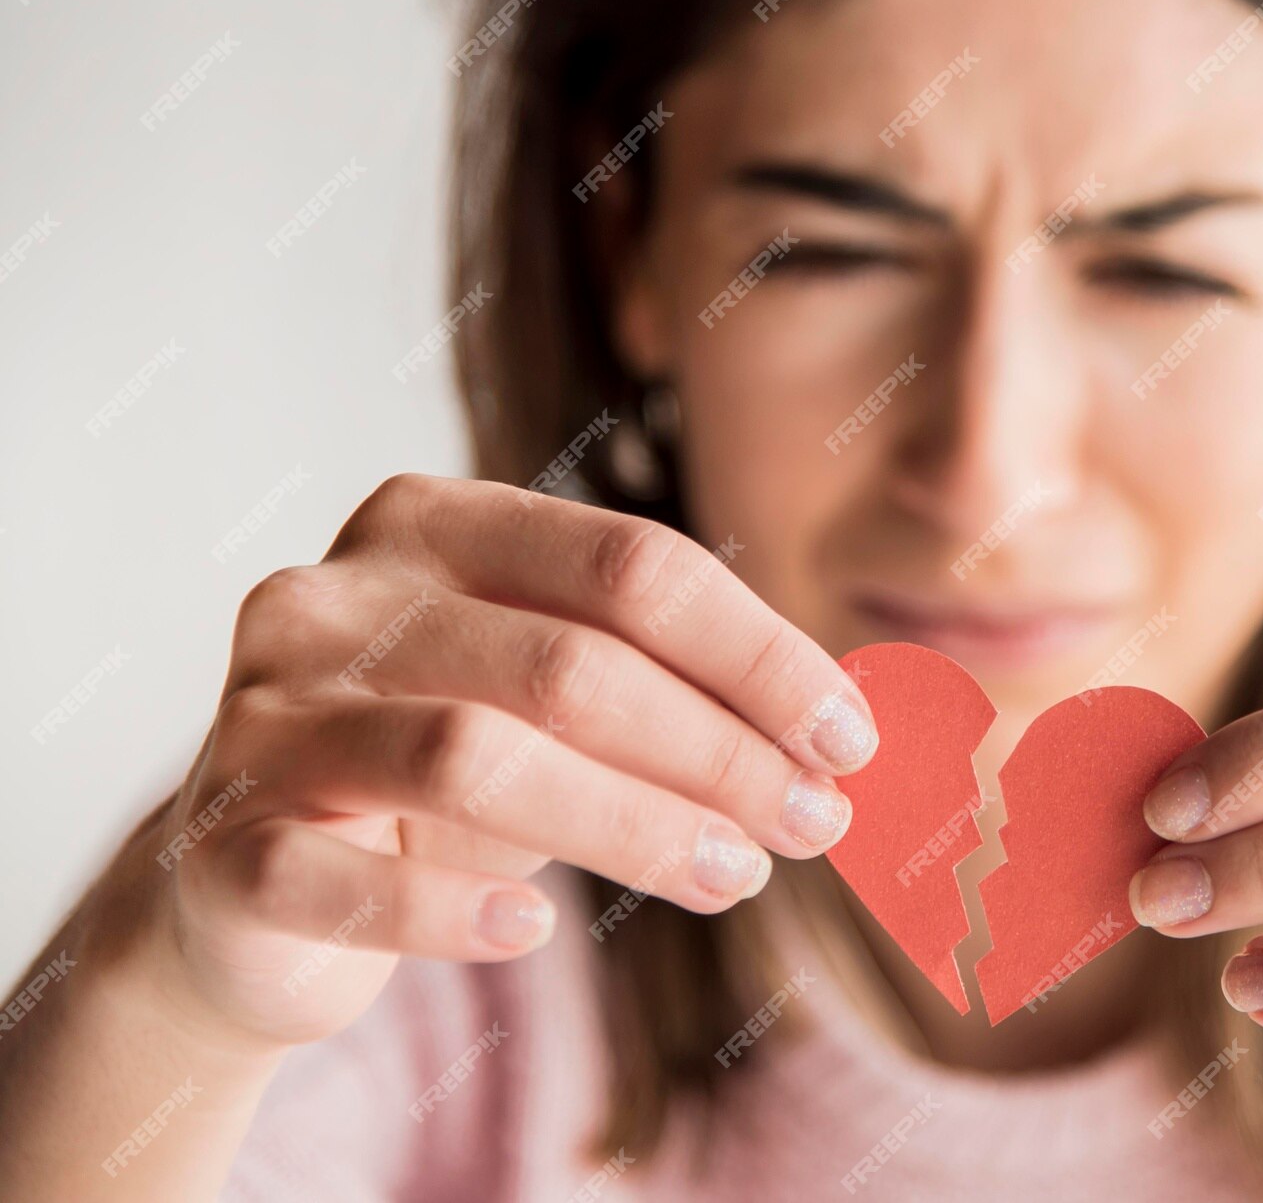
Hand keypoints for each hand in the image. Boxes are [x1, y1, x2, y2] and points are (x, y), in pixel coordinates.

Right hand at [125, 473, 875, 1049]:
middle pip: (571, 664)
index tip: (850, 736)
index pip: (631, 565)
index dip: (758, 653)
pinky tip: (531, 933)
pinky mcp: (219, 843)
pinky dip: (449, 910)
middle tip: (813, 822)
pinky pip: (344, 880)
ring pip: (475, 760)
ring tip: (734, 874)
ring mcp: (264, 716)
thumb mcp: (552, 698)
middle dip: (720, 751)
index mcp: (430, 523)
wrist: (249, 886)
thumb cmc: (441, 769)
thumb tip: (842, 735)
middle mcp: (335, 597)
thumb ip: (669, 688)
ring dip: (633, 828)